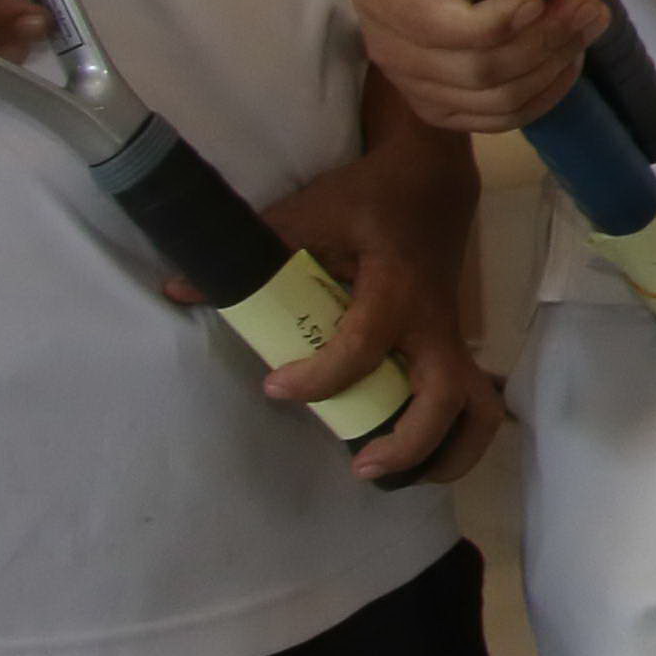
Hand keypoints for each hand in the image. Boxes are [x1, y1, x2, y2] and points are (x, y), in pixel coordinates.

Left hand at [244, 124, 504, 485]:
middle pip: (444, 397)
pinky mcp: (454, 344)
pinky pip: (473, 401)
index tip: (274, 386)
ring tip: (400, 475)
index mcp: (395, 290)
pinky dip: (456, 436)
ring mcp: (450, 337)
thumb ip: (251, 253)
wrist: (433, 179)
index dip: (319, 377)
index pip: (362, 346)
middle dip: (408, 442)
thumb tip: (179, 289)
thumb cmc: (368, 197)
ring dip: (448, 452)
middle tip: (360, 465)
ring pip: (475, 408)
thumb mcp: (308, 213)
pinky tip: (420, 456)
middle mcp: (431, 323)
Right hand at [349, 0, 601, 136]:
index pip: (438, 26)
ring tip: (589, 26)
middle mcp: (388, 47)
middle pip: (477, 69)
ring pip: (496, 99)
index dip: (496, 22)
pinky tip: (570, 62)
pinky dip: (545, 94)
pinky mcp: (439, 112)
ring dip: (555, 64)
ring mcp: (412, 87)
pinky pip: (501, 119)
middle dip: (546, 38)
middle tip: (590, 7)